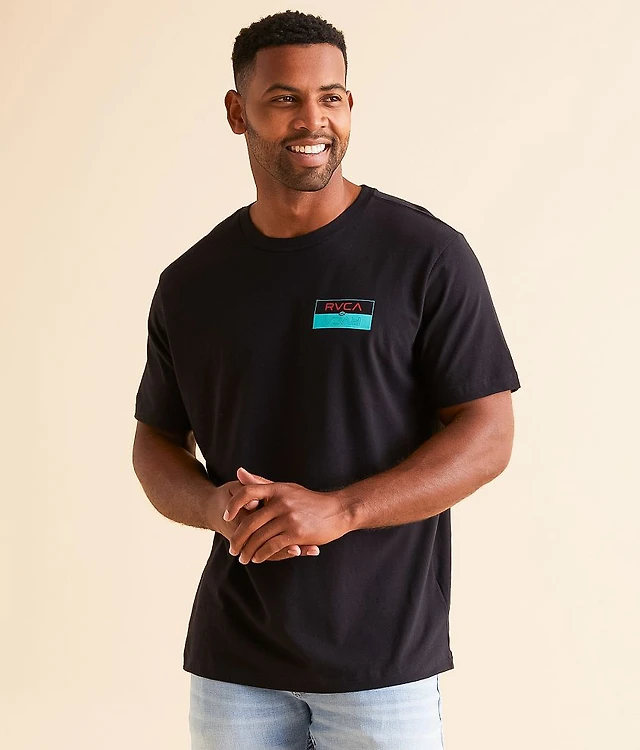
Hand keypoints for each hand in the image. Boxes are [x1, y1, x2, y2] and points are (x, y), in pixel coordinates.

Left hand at [224, 469, 349, 563]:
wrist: (339, 510)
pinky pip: (272, 546)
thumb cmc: (310, 500)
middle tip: (232, 549)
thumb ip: (261, 482)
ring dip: (248, 551)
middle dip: (238, 538)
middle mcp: (281, 501)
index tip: (226, 518)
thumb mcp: (286, 488)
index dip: (232, 505)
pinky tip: (258, 558)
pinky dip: (262, 554)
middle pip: (250, 522)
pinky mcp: (296, 533)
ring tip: (243, 558)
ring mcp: (289, 517)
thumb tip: (238, 472)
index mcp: (277, 489)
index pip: (246, 492)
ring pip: (259, 537)